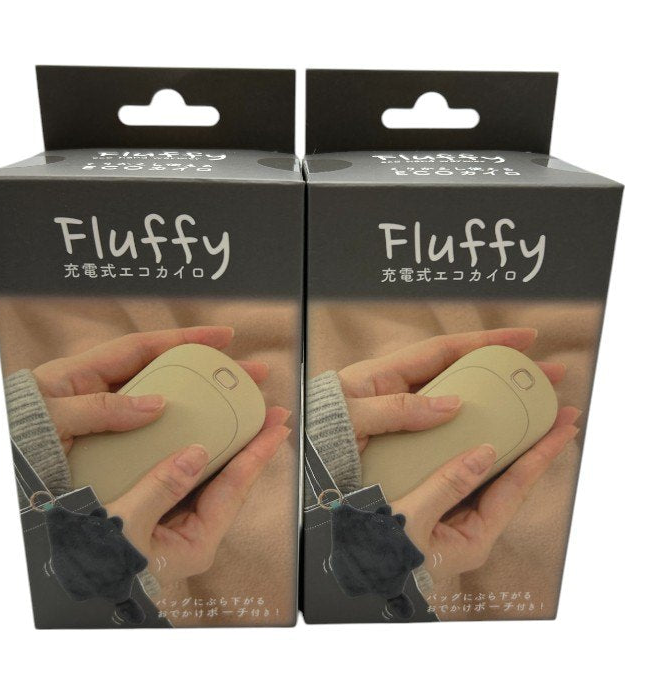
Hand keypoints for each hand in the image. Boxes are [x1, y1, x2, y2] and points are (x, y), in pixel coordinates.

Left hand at [32, 326, 268, 451]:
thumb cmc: (15, 439)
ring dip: (198, 402)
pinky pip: (149, 433)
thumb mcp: (53, 417)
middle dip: (207, 370)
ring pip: (162, 402)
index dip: (184, 339)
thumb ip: (101, 408)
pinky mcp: (110, 445)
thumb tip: (156, 405)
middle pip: (164, 373)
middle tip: (247, 372)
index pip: (144, 347)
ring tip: (236, 406)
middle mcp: (100, 391)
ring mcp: (108, 418)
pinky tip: (197, 441)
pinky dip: (174, 433)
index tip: (223, 337)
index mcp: (82, 373)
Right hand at [105, 407, 290, 586]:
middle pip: (231, 483)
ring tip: (247, 420)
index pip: (234, 489)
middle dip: (251, 448)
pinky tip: (202, 437)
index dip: (257, 454)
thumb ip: (162, 487)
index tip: (278, 426)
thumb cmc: (95, 560)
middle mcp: (194, 535)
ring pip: (210, 480)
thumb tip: (197, 453)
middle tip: (271, 416)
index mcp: (195, 543)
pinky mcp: (162, 517)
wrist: (66, 575)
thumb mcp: (126, 523)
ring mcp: (179, 526)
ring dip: (228, 449)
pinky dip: (197, 456)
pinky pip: (187, 481)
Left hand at [337, 327, 566, 451]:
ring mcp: (403, 414)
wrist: (297, 463)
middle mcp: (398, 389)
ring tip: (532, 405)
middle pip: (460, 373)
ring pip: (457, 400)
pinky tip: (494, 437)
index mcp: (384, 374)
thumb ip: (397, 409)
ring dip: (492, 400)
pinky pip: (444, 429)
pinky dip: (469, 428)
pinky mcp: (405, 438)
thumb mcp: (351, 417)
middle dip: (503, 370)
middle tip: (546, 373)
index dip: (484, 342)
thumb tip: (453, 404)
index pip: (444, 351)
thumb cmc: (315, 434)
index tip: (525, 338)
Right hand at [391, 407, 579, 579]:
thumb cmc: (378, 552)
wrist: (349, 569)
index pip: (515, 489)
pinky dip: (475, 455)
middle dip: (534, 449)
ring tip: (528, 420)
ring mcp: (454, 522)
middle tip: (557, 417)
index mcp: (472, 539)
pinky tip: (476, 437)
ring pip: (488, 479)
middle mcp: (470, 531)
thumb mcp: (411, 518)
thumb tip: (487, 452)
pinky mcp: (437, 512)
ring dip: (508, 450)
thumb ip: (447, 485)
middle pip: (511, 483)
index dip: (541, 455)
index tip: (565, 427)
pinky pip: (463, 479)